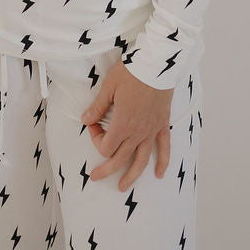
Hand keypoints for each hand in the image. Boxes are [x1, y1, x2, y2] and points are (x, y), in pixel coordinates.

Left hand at [80, 61, 173, 188]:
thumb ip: (98, 106)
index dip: (96, 139)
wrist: (157, 63)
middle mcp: (137, 133)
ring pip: (140, 160)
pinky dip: (163, 162)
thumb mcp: (109, 86)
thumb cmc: (132, 72)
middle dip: (105, 169)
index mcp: (122, 124)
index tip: (93, 124)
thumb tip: (85, 120)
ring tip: (122, 187)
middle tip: (95, 177)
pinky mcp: (162, 125)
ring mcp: (151, 130)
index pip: (105, 145)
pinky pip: (164, 148)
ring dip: (131, 176)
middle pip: (119, 159)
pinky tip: (159, 174)